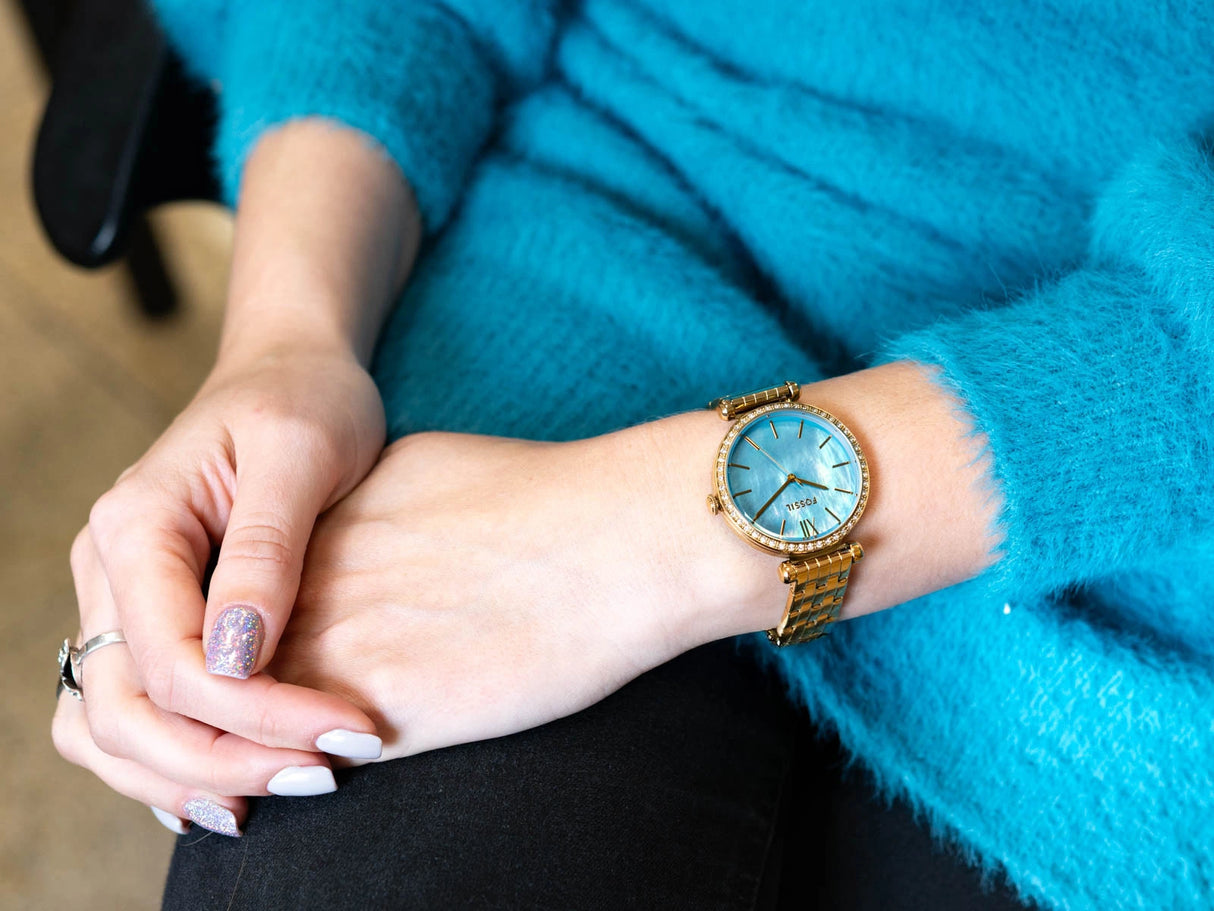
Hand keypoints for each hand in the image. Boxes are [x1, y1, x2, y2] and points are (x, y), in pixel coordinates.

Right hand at [53, 343, 386, 830]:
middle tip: (323, 776)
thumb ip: (263, 553)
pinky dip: (175, 757)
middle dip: (225, 760)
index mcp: (137, 527)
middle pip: (129, 711)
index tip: (346, 730)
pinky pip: (134, 708)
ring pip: (112, 724)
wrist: (293, 371)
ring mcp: (120, 598)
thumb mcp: (299, 455)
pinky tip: (239, 783)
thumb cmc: (306, 399)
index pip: (171, 660)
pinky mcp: (151, 615)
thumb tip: (235, 659)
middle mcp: (108, 570)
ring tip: (282, 792)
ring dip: (190, 774)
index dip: (255, 714)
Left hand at [265, 362, 1001, 761]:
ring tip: (264, 763)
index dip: (229, 634)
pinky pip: (301, 759)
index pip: (227, 591)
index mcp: (316, 519)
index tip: (252, 656)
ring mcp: (339, 647)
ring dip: (239, 748)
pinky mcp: (384, 712)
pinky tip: (323, 773)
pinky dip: (293, 774)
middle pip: (215, 657)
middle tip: (236, 723)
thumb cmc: (544, 498)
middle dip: (216, 696)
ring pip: (239, 719)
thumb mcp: (424, 472)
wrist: (617, 537)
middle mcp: (308, 584)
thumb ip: (365, 511)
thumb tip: (360, 540)